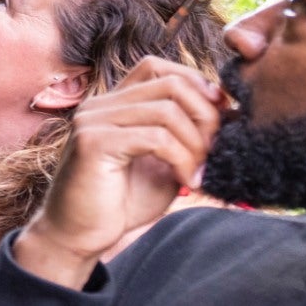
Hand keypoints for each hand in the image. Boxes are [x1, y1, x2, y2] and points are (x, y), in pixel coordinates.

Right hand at [14, 59, 226, 288]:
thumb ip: (184, 139)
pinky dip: (182, 160)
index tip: (220, 117)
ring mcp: (93, 120)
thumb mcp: (162, 165)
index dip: (195, 84)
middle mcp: (100, 104)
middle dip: (205, 115)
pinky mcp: (93, 143)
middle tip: (216, 150)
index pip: (157, 67)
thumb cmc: (120, 202)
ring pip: (167, 110)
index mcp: (113, 103)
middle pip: (169, 83)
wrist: (76, 237)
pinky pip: (155, 138)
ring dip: (196, 143)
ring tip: (200, 172)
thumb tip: (228, 118)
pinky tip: (187, 183)